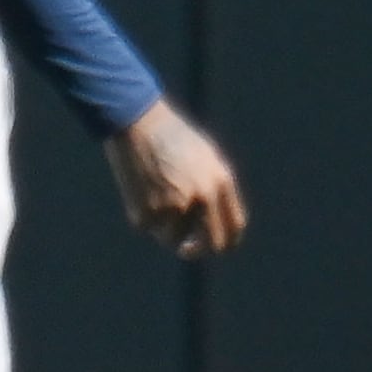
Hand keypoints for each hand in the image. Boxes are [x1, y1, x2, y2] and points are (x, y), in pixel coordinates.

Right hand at [104, 99, 246, 258]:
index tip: (213, 245)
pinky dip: (141, 214)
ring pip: (172, 238)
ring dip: (162, 226)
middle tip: (186, 248)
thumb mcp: (203, 158)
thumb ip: (213, 188)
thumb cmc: (169, 135)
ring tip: (151, 195)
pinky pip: (147, 226)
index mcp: (221, 182)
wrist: (136, 122)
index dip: (226, 242)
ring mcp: (177, 206)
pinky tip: (137, 187)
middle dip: (198, 249)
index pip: (234, 227)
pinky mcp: (150, 211)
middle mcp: (204, 197)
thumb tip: (211, 221)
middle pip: (210, 243)